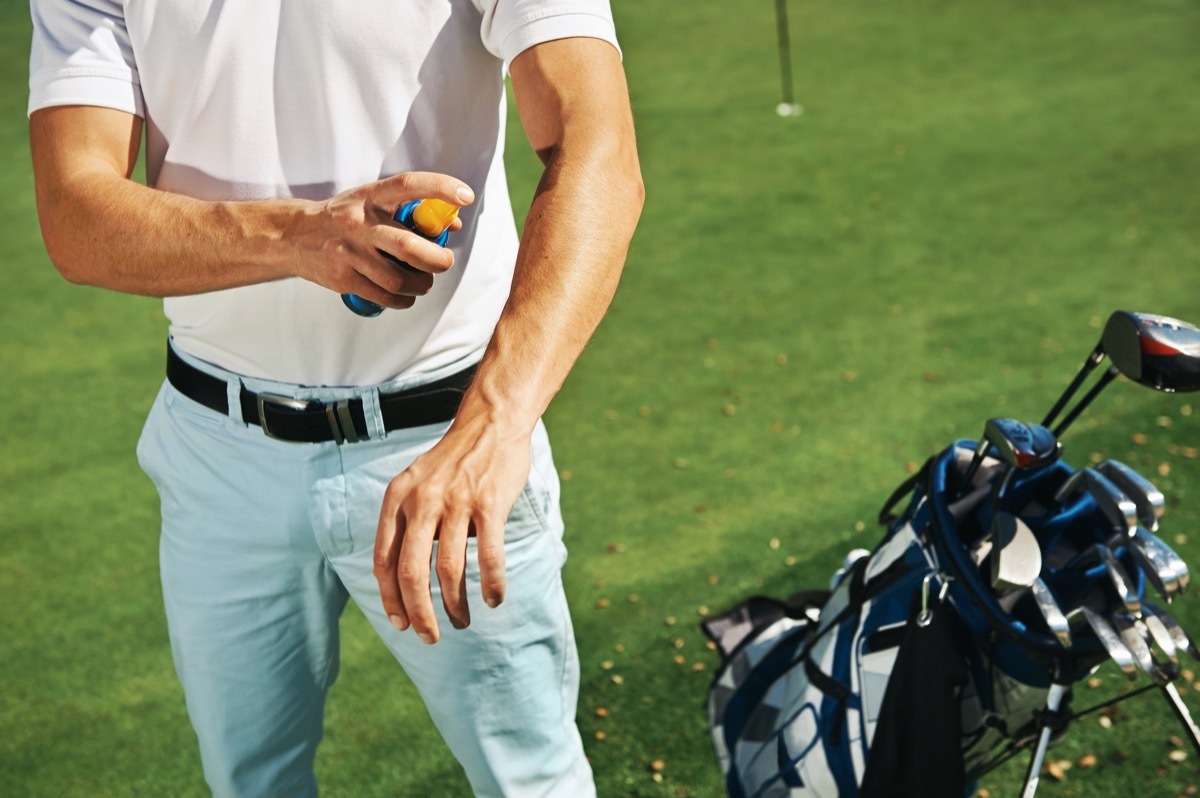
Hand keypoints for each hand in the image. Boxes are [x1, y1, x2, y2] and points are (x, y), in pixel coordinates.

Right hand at [290, 172, 472, 309]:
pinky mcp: (343, 278)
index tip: (465, 195)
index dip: (440, 188)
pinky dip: (404, 299)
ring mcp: (350, 253)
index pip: (408, 185)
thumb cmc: (345, 218)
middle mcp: (360, 223)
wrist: (294, 236)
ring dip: (422, 285)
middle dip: (438, 260)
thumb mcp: (372, 202)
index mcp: (370, 197)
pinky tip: (404, 294)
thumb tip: (451, 225)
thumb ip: (411, 211)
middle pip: (409, 247)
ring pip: (400, 279)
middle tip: (444, 262)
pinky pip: (386, 297)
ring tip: (422, 281)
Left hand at [373, 413, 530, 642]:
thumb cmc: (454, 461)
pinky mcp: (489, 504)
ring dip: (455, 606)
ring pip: (450, 571)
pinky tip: (494, 599)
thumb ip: (407, 522)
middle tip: (430, 637)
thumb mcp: (416, 484)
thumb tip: (405, 578)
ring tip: (463, 621)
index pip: (384, 561)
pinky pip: (488, 556)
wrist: (490, 422)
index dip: (390, 599)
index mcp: (397, 499)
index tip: (401, 624)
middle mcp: (422, 502)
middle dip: (420, 614)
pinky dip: (491, 585)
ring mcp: (456, 502)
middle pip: (412, 573)